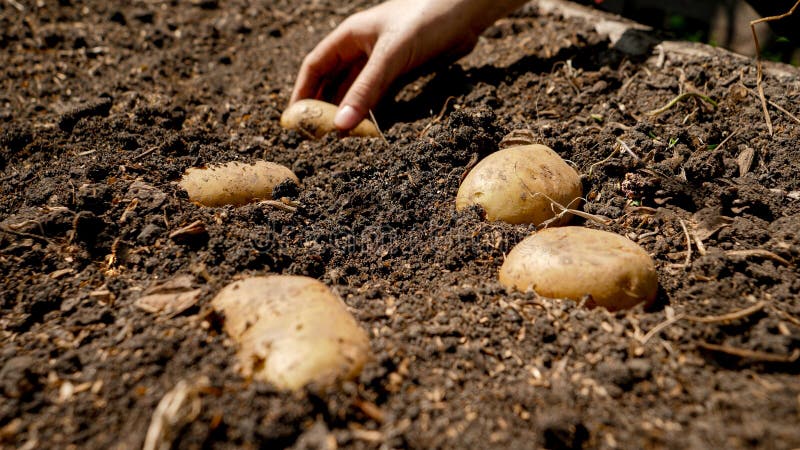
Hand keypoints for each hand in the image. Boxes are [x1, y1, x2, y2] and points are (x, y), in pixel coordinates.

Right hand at [290, 0, 525, 130]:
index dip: (302, 92)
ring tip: (340, 140)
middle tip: (316, 137)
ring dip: (349, 113)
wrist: (468, 11)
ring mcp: (383, 60)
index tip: (294, 120)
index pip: (315, 66)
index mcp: (350, 35)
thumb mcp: (391, 55)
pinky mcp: (403, 71)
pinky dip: (372, 112)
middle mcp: (363, 48)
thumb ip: (366, 90)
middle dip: (324, 108)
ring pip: (357, 91)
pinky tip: (368, 129)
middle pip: (334, 81)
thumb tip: (340, 127)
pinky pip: (380, 95)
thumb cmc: (426, 19)